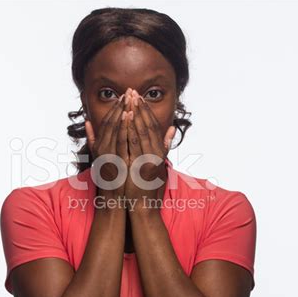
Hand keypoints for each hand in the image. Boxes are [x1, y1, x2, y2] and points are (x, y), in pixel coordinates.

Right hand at [85, 94, 127, 203]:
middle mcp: (102, 149)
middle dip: (120, 107)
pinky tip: (130, 116)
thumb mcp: (98, 156)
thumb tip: (86, 122)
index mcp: (99, 146)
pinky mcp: (116, 160)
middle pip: (111, 123)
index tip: (122, 97)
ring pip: (115, 128)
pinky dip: (124, 127)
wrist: (113, 197)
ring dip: (122, 112)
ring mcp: (108, 154)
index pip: (106, 123)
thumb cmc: (108, 177)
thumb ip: (92, 139)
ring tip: (129, 99)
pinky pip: (120, 140)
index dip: (114, 109)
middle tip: (128, 92)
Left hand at [123, 89, 175, 212]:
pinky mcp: (140, 165)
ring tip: (129, 99)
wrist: (143, 205)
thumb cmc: (148, 185)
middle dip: (139, 107)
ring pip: (141, 131)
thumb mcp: (159, 163)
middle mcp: (156, 154)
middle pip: (148, 125)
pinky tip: (125, 117)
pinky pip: (134, 143)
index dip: (147, 111)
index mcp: (159, 152)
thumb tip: (172, 128)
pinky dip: (130, 129)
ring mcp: (149, 159)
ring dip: (135, 113)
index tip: (140, 98)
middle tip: (133, 91)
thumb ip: (164, 145)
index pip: (154, 126)